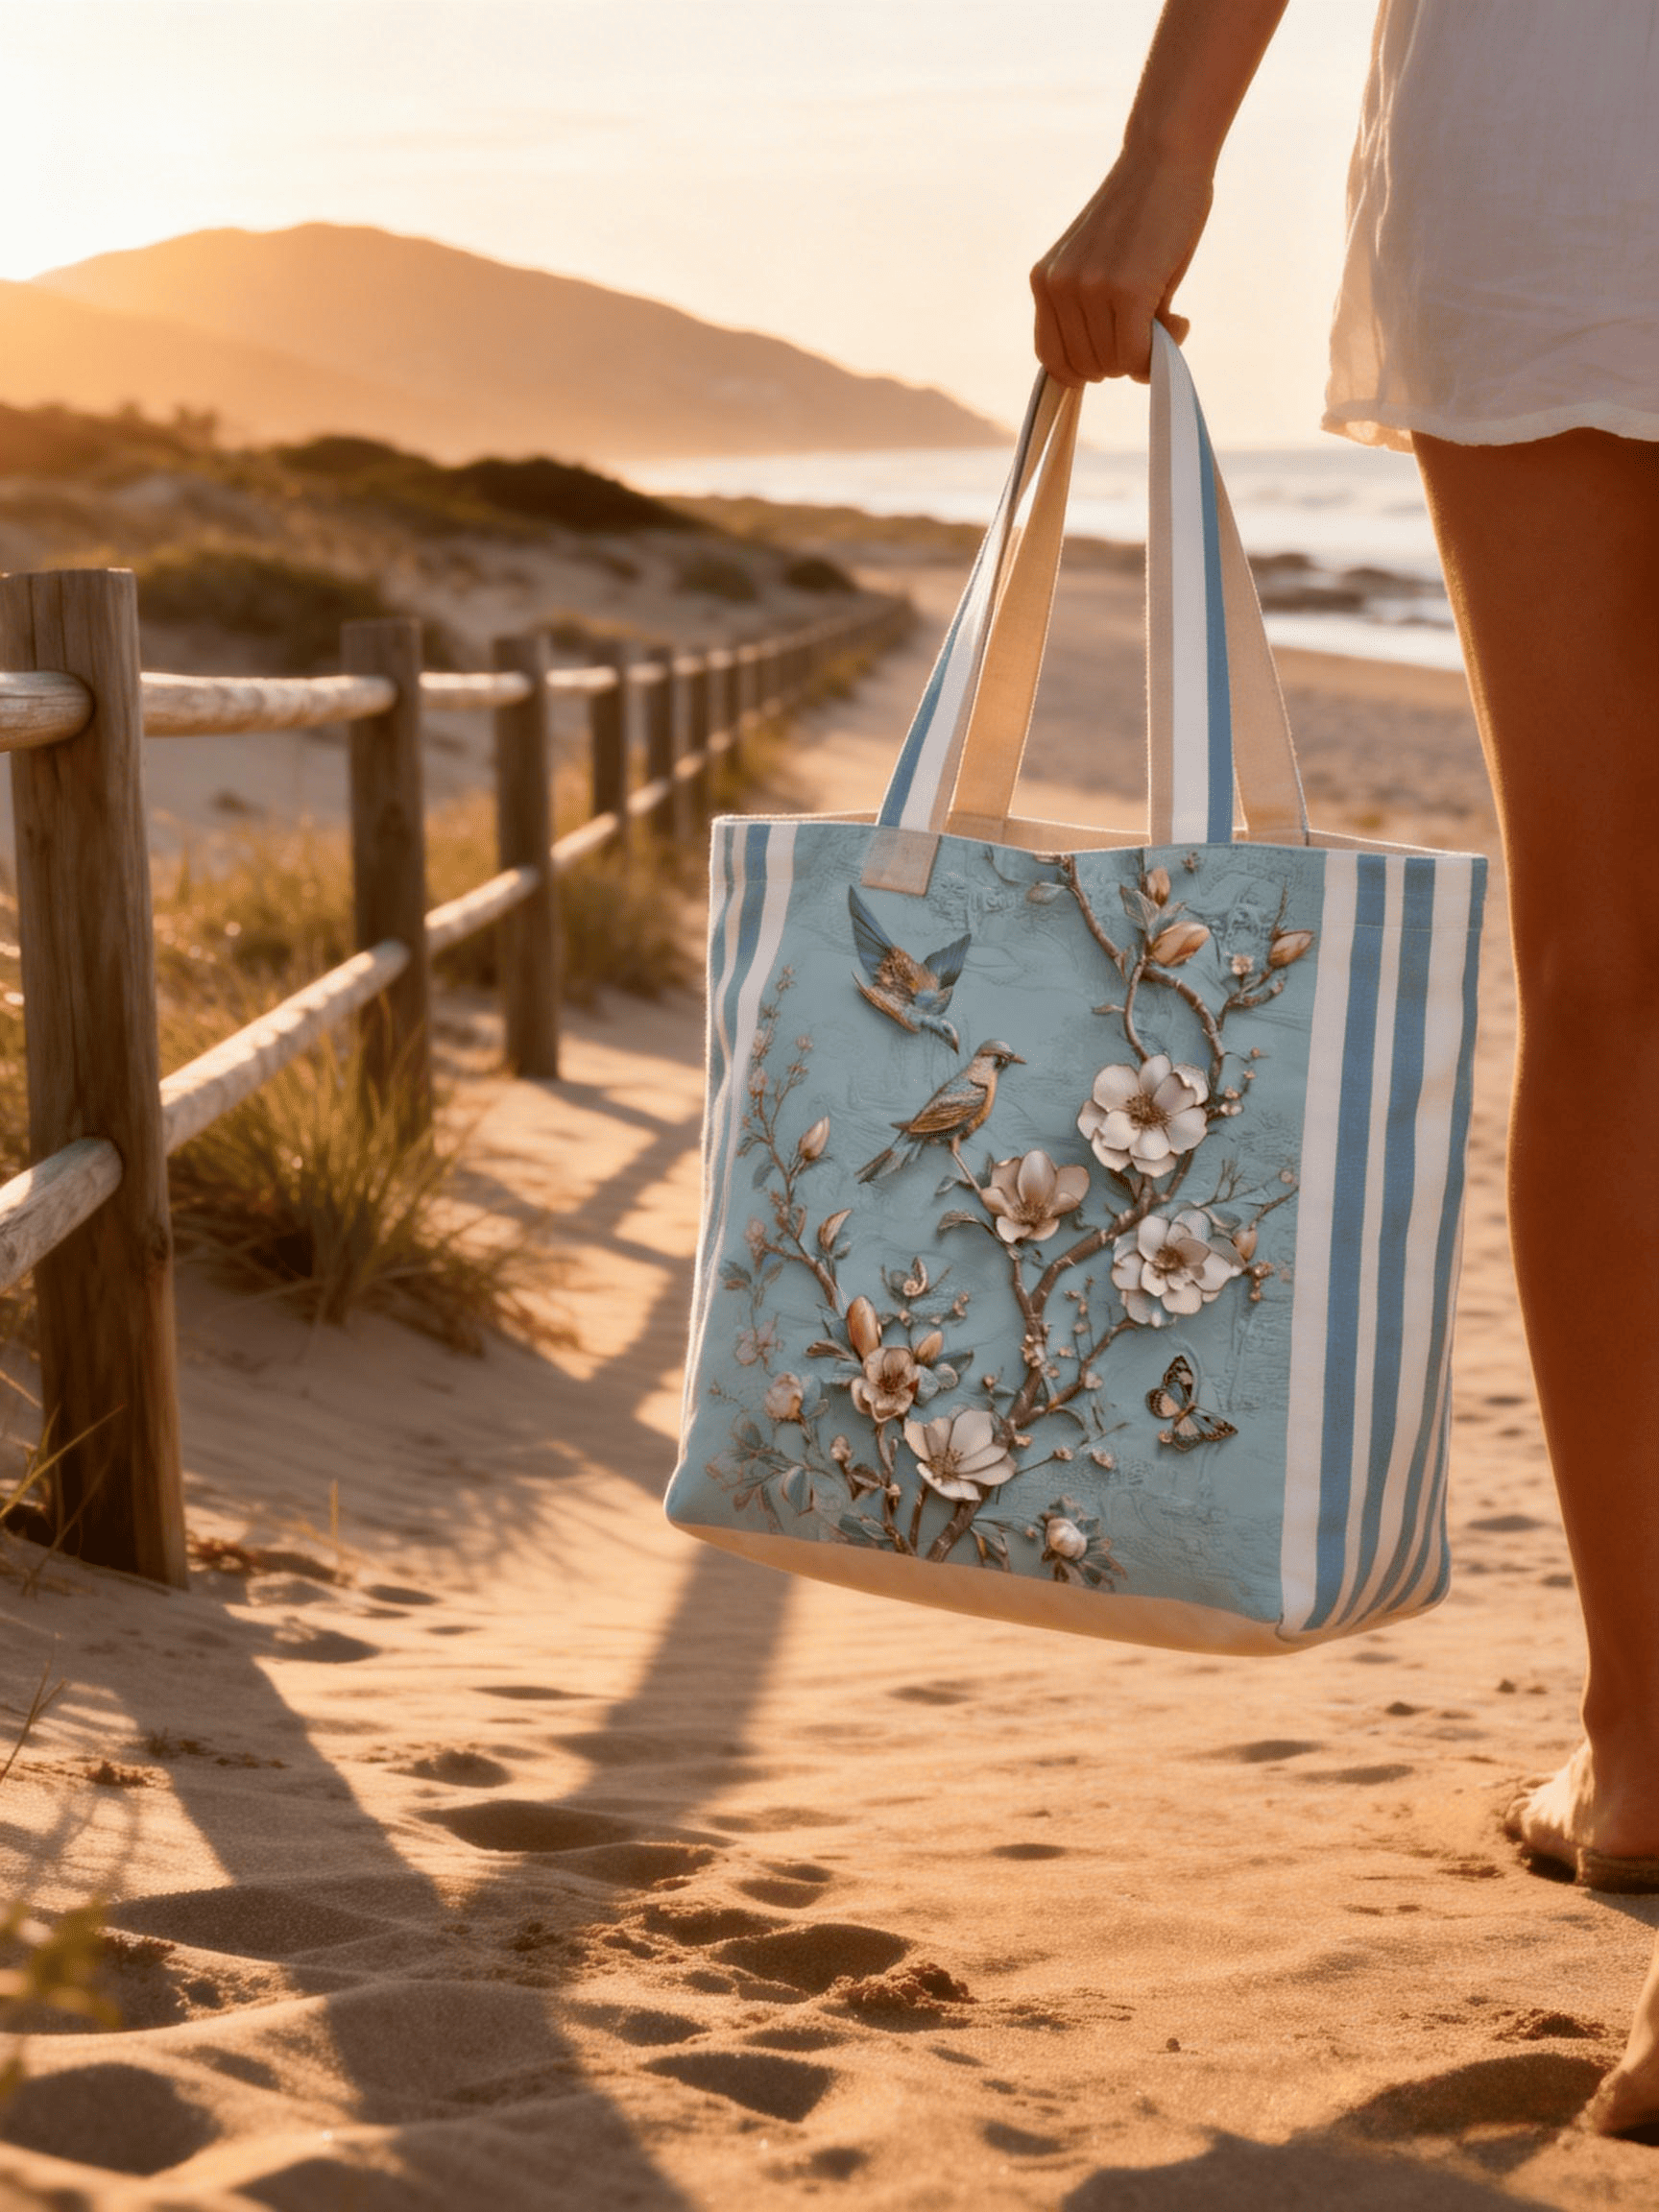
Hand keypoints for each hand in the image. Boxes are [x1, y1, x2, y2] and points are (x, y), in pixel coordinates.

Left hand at [1030, 154, 1212, 384]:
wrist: (1164, 157)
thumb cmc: (1143, 213)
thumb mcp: (1105, 268)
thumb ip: (1100, 318)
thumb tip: (1132, 372)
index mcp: (1043, 282)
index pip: (1054, 360)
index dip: (1089, 368)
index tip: (1121, 350)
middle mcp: (1058, 287)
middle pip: (1088, 368)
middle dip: (1125, 360)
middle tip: (1154, 328)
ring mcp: (1089, 288)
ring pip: (1115, 364)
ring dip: (1148, 353)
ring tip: (1170, 315)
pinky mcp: (1126, 289)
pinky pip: (1137, 354)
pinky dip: (1160, 352)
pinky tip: (1180, 320)